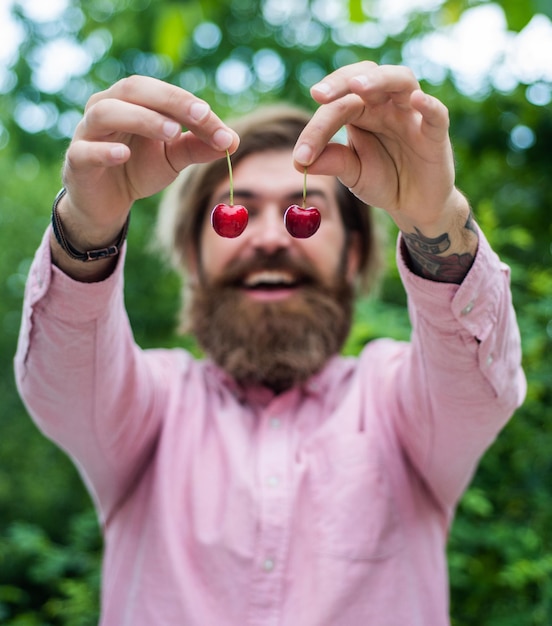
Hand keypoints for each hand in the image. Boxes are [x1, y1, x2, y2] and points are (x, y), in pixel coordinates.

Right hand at [60, 75, 238, 242]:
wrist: (106, 202)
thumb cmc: (137, 169)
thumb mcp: (173, 158)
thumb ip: (198, 147)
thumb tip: (233, 141)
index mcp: (133, 101)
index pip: (164, 94)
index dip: (192, 106)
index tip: (219, 126)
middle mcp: (107, 106)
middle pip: (135, 89)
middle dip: (171, 101)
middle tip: (201, 116)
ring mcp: (88, 132)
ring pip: (107, 112)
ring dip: (141, 118)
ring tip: (171, 132)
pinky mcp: (76, 160)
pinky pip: (86, 150)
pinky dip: (105, 150)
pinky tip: (123, 154)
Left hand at [293, 62, 467, 233]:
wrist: (414, 204)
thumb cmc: (383, 181)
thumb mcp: (353, 174)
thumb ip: (333, 163)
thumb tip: (299, 163)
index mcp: (360, 111)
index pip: (335, 107)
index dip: (315, 130)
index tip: (300, 158)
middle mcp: (385, 105)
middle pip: (365, 76)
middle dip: (341, 82)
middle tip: (319, 94)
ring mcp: (411, 114)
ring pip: (400, 80)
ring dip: (379, 79)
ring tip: (358, 86)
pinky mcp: (435, 133)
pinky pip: (435, 113)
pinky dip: (428, 104)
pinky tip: (416, 99)